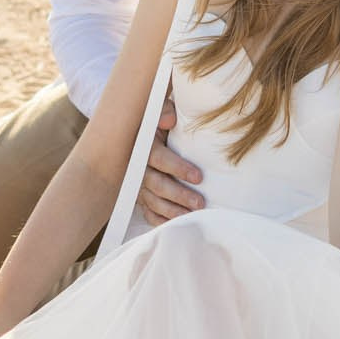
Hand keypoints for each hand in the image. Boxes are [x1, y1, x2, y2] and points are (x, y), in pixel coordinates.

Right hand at [136, 88, 203, 223]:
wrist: (145, 134)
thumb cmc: (162, 125)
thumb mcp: (162, 113)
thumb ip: (165, 111)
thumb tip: (169, 118)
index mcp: (145, 146)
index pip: (159, 158)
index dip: (178, 168)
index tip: (199, 177)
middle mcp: (139, 168)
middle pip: (156, 184)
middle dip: (178, 195)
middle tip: (200, 203)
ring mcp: (140, 185)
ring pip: (153, 201)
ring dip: (172, 211)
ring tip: (193, 216)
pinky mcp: (142, 197)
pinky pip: (149, 213)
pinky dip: (160, 221)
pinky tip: (176, 226)